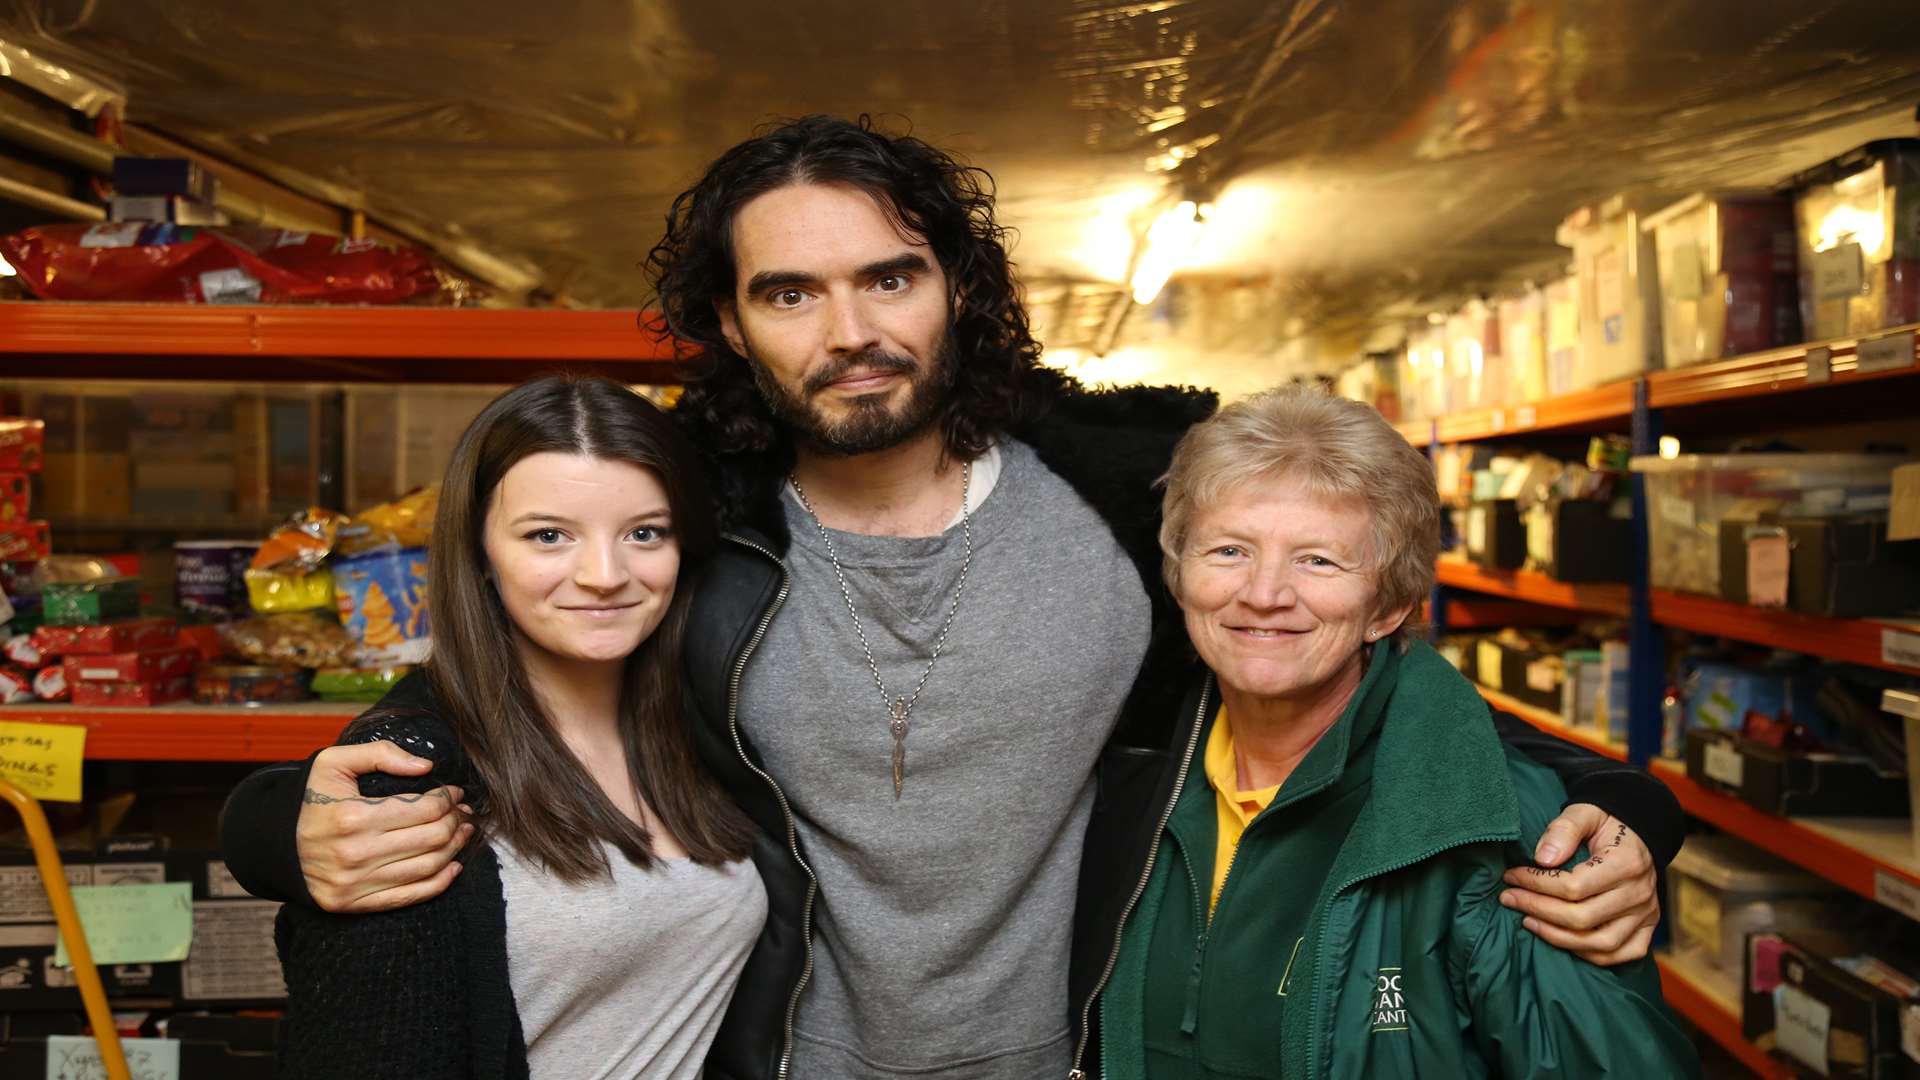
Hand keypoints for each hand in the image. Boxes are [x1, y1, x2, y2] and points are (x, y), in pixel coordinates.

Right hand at [296, 740, 473, 913]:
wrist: (273, 843)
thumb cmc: (309, 800)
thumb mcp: (333, 763)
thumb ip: (380, 755)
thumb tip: (426, 766)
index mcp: (352, 817)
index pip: (423, 808)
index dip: (448, 798)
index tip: (454, 792)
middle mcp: (355, 854)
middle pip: (431, 837)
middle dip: (455, 820)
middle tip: (462, 811)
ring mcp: (354, 884)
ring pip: (427, 866)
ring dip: (454, 848)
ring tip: (463, 832)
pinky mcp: (353, 904)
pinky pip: (409, 897)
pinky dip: (440, 882)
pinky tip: (454, 865)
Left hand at [1498, 803, 1658, 966]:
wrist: (1637, 833)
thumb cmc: (1605, 822)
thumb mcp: (1585, 812)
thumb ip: (1563, 829)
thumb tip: (1542, 859)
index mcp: (1626, 863)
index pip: (1574, 887)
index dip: (1536, 885)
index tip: (1511, 876)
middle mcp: (1640, 893)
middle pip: (1583, 918)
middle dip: (1538, 910)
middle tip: (1509, 899)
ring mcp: (1646, 914)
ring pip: (1602, 944)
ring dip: (1558, 938)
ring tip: (1528, 921)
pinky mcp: (1647, 927)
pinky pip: (1621, 954)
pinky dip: (1590, 955)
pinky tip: (1562, 940)